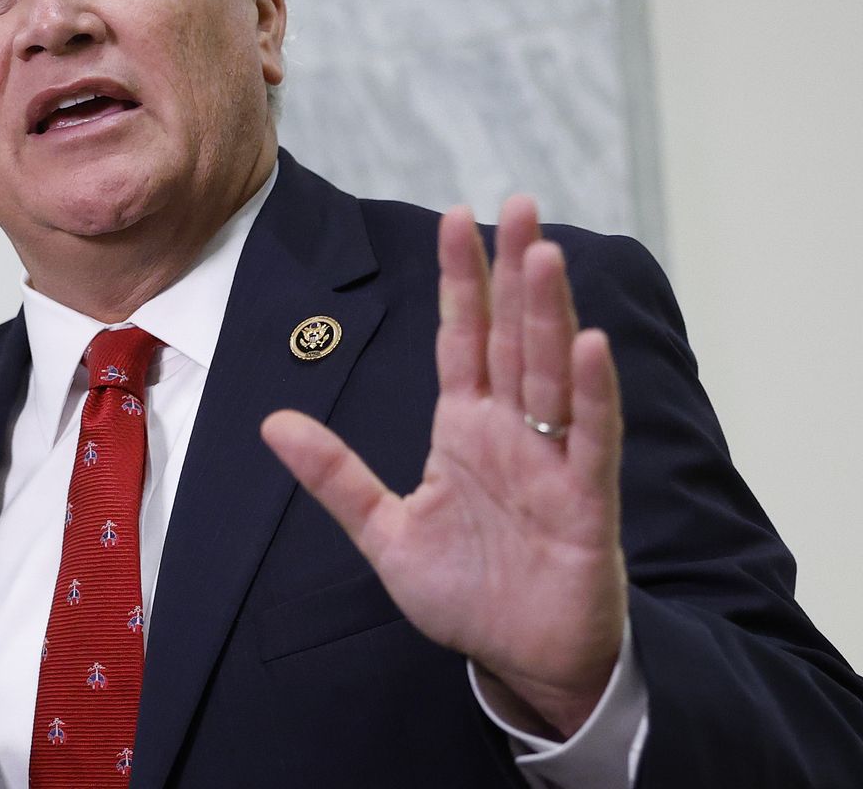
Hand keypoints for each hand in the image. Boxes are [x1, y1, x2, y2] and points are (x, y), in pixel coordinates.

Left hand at [261, 196, 627, 738]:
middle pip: (513, 336)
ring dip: (549, 314)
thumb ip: (335, 477)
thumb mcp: (385, 533)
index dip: (460, 280)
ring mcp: (552, 461)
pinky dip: (591, 393)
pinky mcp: (586, 500)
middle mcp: (512, 432)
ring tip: (545, 254)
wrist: (523, 660)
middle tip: (521, 203)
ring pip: (551, 372)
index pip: (463, 339)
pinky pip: (591, 437)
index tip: (454, 216)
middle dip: (515, 271)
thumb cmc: (467, 594)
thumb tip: (271, 424)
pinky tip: (589, 345)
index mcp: (465, 429)